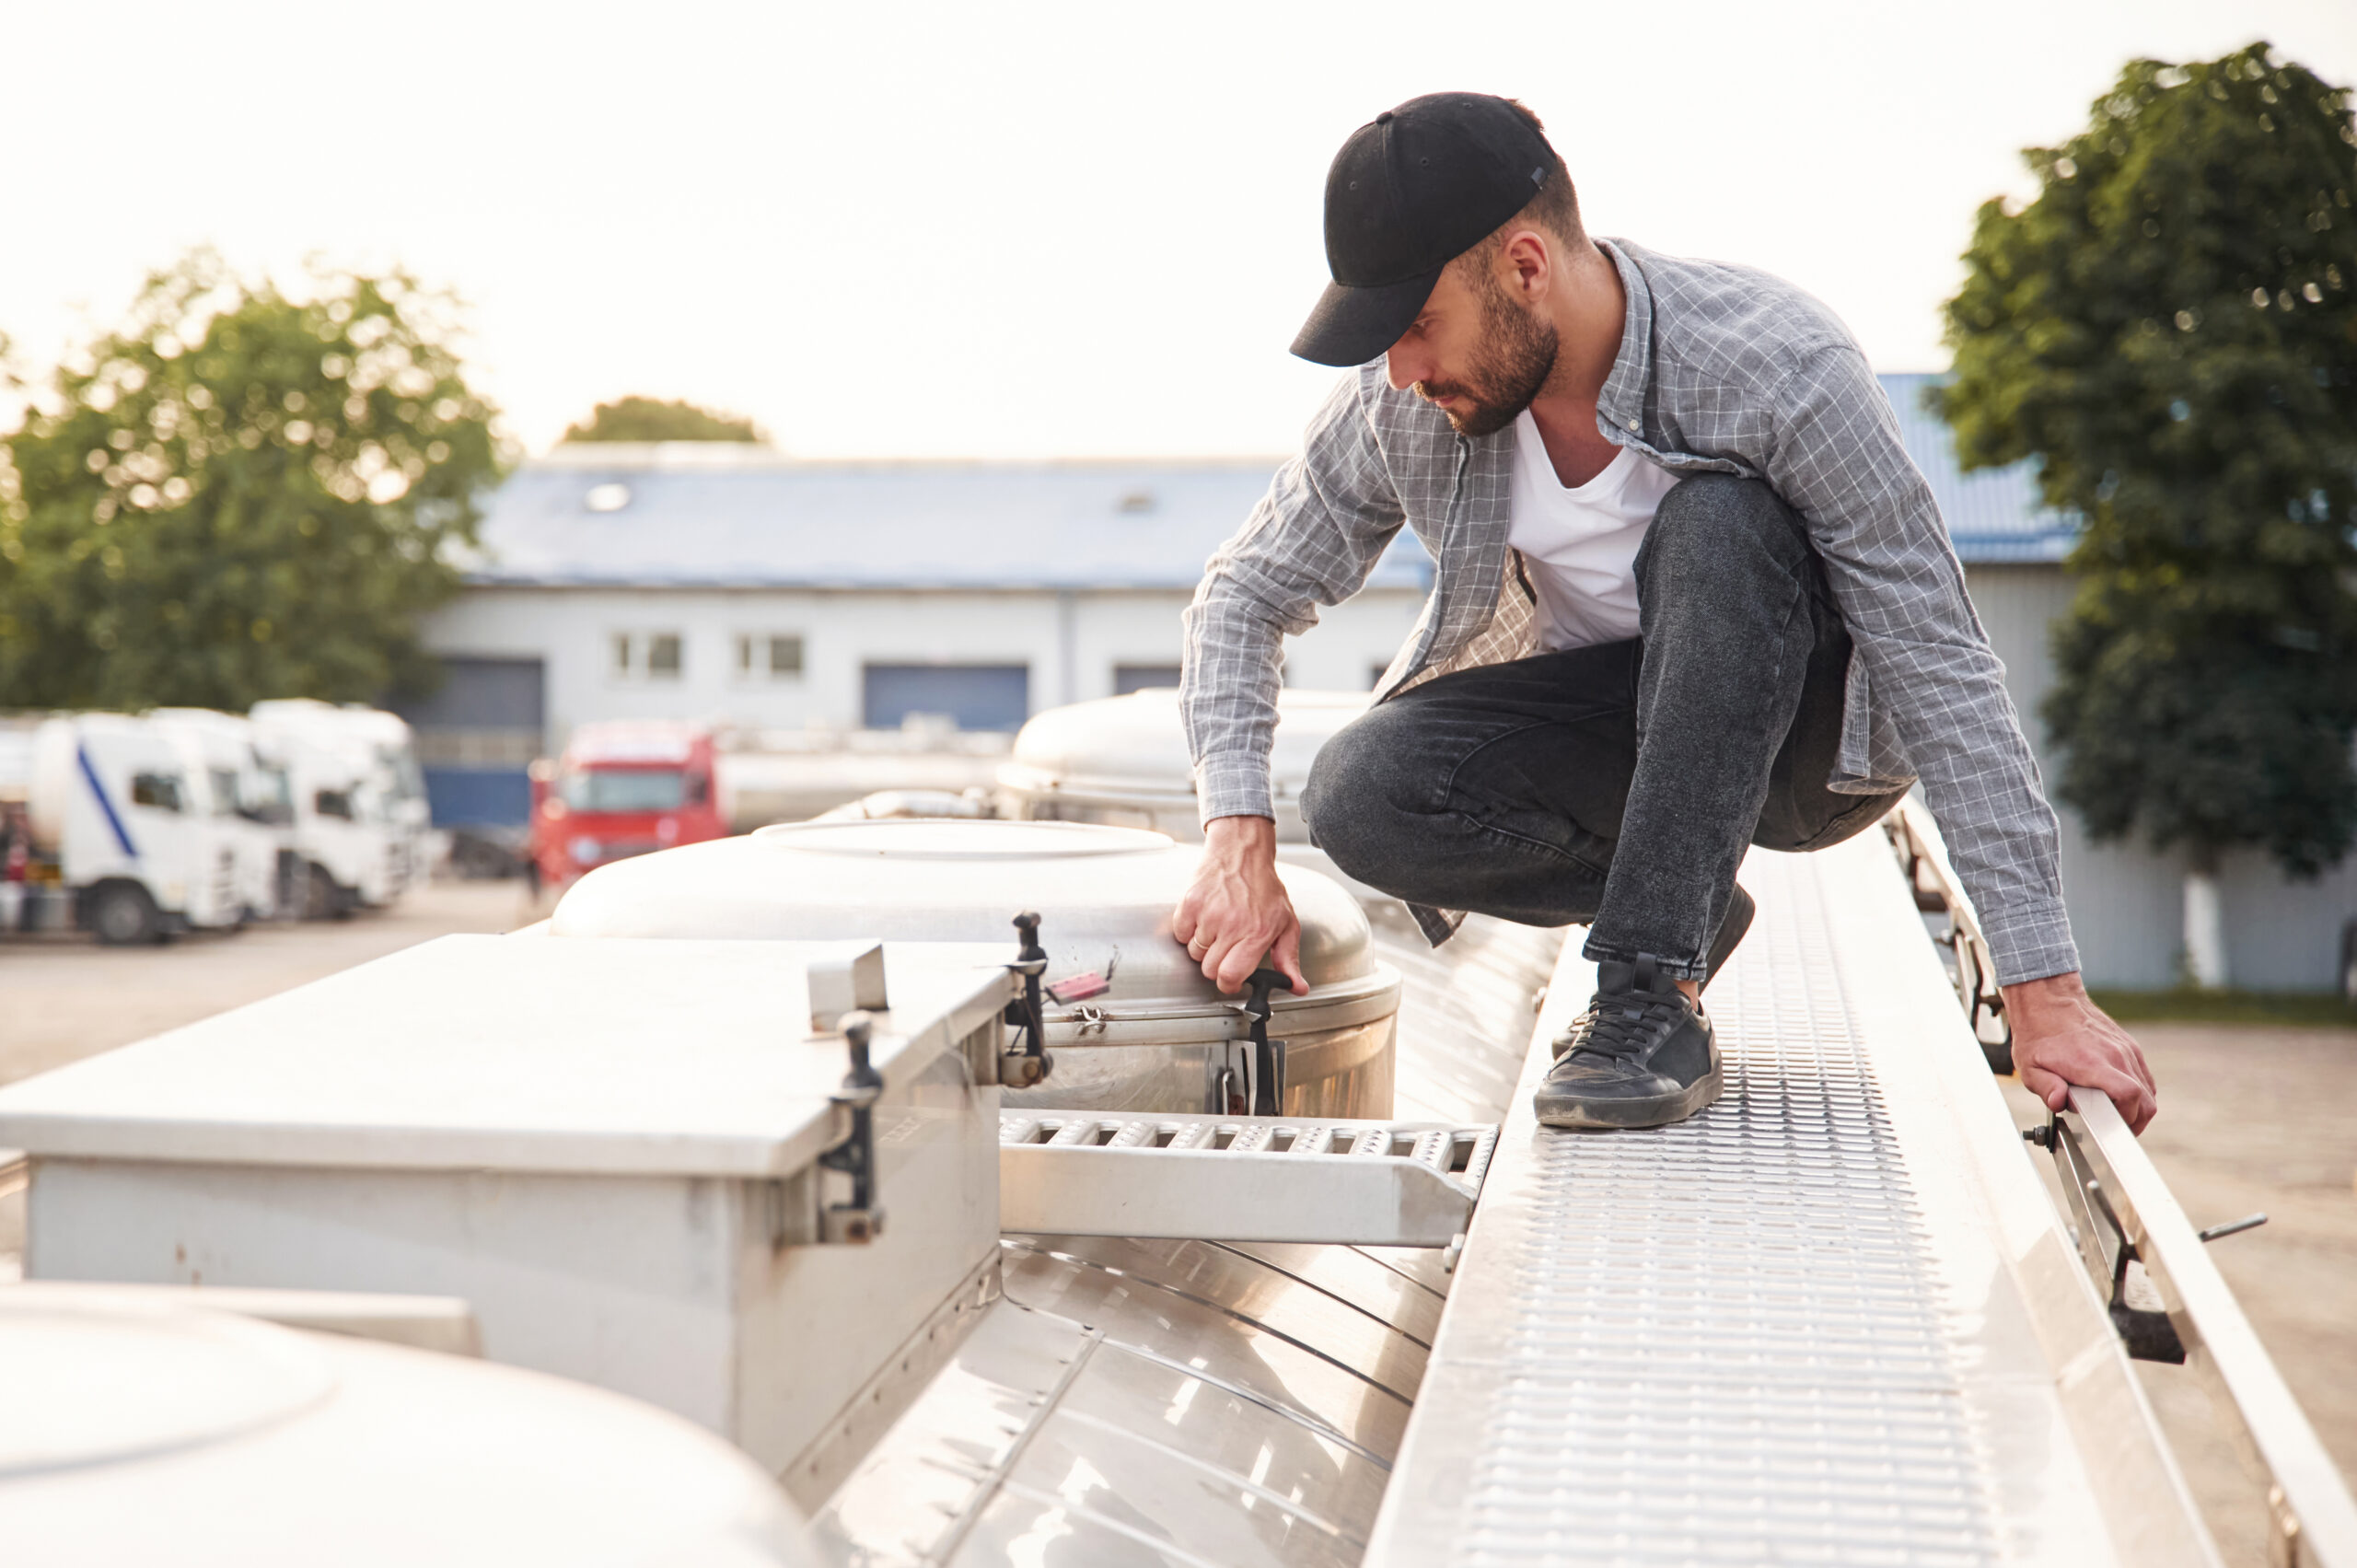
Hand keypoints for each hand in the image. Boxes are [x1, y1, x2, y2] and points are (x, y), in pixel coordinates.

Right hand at [1171, 815, 1307, 994]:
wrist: (1241, 852)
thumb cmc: (1264, 888)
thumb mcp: (1286, 923)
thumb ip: (1289, 959)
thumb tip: (1296, 988)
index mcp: (1257, 933)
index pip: (1230, 976)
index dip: (1228, 984)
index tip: (1230, 979)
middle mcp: (1232, 925)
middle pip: (1209, 969)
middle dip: (1216, 964)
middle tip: (1226, 947)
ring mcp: (1208, 914)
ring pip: (1194, 953)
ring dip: (1203, 946)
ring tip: (1218, 927)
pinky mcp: (1190, 903)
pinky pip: (1181, 934)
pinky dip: (1189, 930)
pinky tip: (1204, 917)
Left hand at [2002, 971, 2156, 1133]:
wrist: (2048, 1000)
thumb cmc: (2037, 1034)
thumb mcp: (2030, 1066)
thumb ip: (2046, 1088)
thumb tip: (2059, 1103)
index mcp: (2092, 1063)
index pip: (2129, 1095)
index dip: (2126, 1118)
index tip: (2112, 1127)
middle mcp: (2115, 1056)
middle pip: (2146, 1099)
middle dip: (2134, 1120)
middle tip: (2116, 1128)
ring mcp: (2126, 1050)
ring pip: (2149, 1090)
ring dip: (2137, 1107)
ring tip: (2116, 1114)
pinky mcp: (2129, 1046)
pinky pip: (2144, 1076)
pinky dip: (2138, 1091)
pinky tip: (2119, 1096)